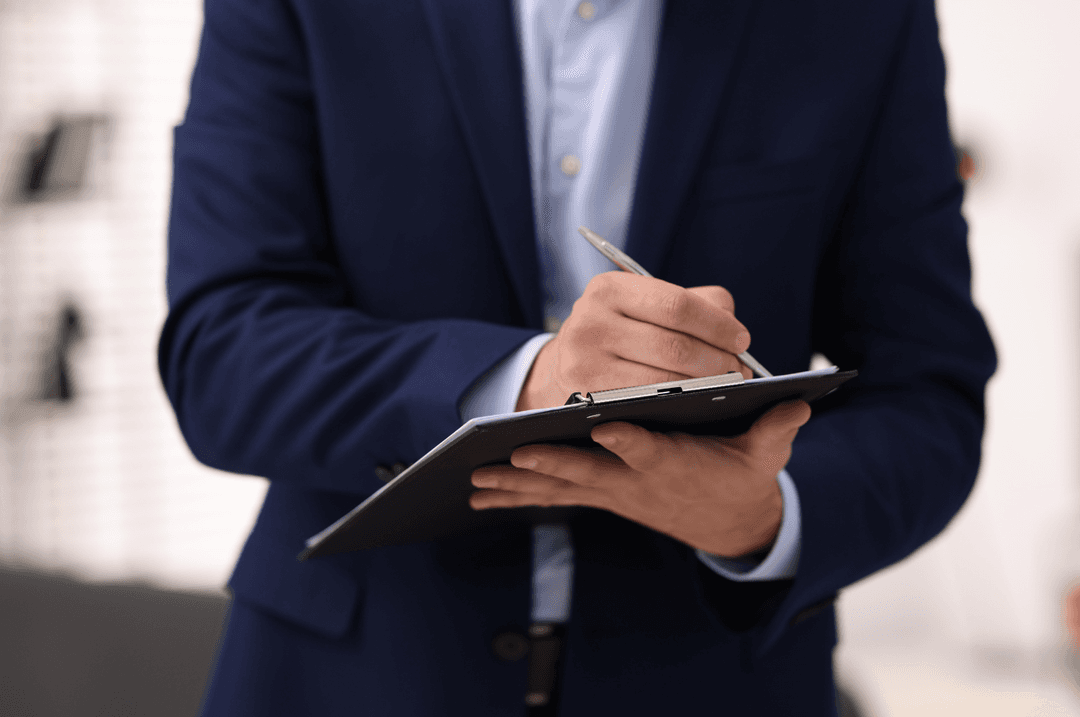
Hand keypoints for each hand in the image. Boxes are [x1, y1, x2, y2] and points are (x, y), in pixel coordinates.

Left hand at [470, 401, 810, 557]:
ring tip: (479, 480)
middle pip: (593, 473)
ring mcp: (615, 492)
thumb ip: (776, 430)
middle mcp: (638, 482)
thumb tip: (799, 406)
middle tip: (519, 455)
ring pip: (563, 488)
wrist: (728, 522)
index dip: (630, 443)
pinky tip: (481, 494)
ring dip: (522, 486)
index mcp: (676, 463)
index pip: (652, 451)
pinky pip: (554, 498)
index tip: (607, 428)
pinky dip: (518, 497)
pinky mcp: (601, 494)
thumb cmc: (743, 475)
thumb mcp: (766, 454)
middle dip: (555, 466)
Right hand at [517, 273, 752, 410]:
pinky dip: (680, 403)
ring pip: (664, 379)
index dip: (716, 325)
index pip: (676, 305)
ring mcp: (584, 361)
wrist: (567, 367)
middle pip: (674, 346)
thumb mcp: (647, 306)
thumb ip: (696, 304)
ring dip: (706, 386)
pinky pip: (647, 402)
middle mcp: (590, 321)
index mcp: (609, 288)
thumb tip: (733, 327)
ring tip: (727, 386)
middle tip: (740, 370)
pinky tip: (697, 401)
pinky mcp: (585, 396)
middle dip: (718, 361)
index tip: (742, 340)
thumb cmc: (623, 333)